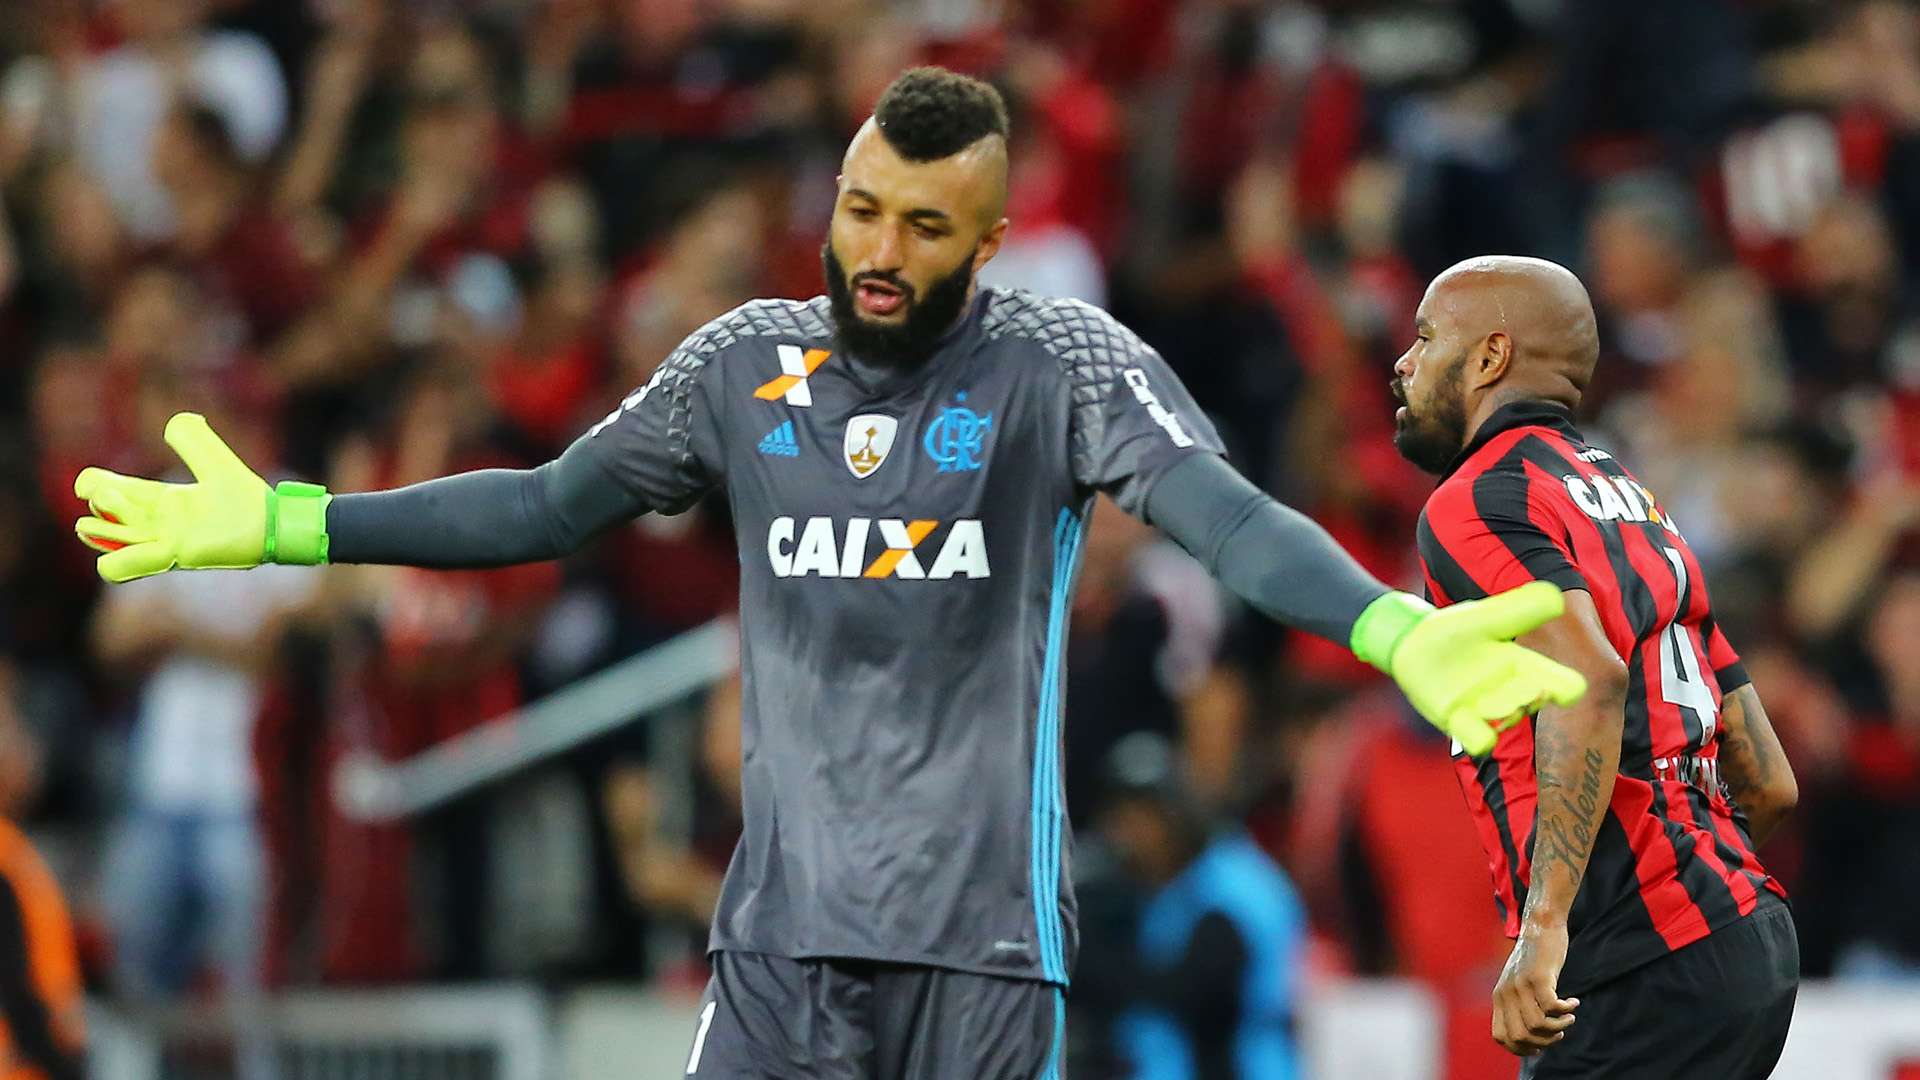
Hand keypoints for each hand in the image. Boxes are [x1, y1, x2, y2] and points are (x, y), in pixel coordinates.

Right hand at [74, 413, 269, 581]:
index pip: (113, 492)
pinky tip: (112, 558)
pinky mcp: (174, 556)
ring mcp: (163, 542)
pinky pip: (129, 567)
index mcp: (162, 500)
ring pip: (112, 540)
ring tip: (113, 512)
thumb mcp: (214, 462)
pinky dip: (115, 563)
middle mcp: (158, 523)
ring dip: (101, 529)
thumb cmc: (246, 497)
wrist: (273, 523)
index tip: (91, 483)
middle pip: (106, 515)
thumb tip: (173, 421)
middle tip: (107, 495)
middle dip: (99, 502)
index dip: (95, 485)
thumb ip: (194, 441)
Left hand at [1355, 582, 1589, 754]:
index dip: (1568, 690)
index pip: (1566, 686)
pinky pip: (1480, 741)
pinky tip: (1470, 721)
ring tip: (1486, 701)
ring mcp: (1485, 709)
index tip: (1557, 687)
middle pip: (1537, 701)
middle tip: (1521, 686)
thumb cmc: (1457, 631)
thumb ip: (1521, 609)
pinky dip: (1480, 736)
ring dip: (1503, 710)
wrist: (1412, 642)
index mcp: (1526, 666)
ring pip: (1510, 720)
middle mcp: (1511, 691)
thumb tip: (1559, 599)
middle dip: (1529, 695)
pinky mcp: (1458, 720)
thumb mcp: (1488, 617)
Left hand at [1491, 922, 1578, 1055]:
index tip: (1538, 1047)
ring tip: (1568, 1018)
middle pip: (1520, 1037)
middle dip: (1542, 1043)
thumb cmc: (1533, 958)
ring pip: (1537, 1026)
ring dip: (1557, 1028)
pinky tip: (1574, 1003)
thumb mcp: (1518, 982)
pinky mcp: (1539, 976)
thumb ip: (1518, 1005)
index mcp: (1498, 997)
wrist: (1540, 926)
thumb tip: (1529, 1036)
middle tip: (1558, 1034)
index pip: (1501, 1037)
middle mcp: (1506, 993)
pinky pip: (1552, 1007)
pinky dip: (1566, 1011)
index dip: (1520, 1049)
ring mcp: (1521, 984)